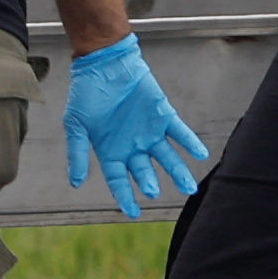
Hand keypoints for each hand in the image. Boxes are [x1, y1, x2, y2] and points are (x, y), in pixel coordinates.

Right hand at [61, 31, 214, 216]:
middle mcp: (132, 145)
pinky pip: (180, 132)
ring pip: (167, 157)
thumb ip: (78, 154)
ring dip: (178, 171)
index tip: (133, 213)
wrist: (105, 65)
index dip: (125, 197)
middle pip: (145, 171)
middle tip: (156, 193)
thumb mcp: (77, 126)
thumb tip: (76, 183)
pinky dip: (191, 142)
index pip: (119, 180)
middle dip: (151, 183)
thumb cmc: (87, 94)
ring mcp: (149, 131)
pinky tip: (201, 154)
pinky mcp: (163, 115)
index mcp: (111, 151)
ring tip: (190, 187)